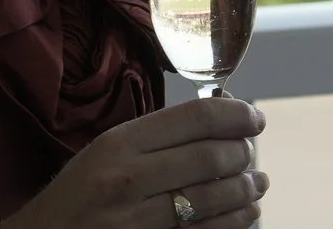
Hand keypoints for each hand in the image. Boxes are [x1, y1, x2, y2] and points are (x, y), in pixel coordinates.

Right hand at [1, 96, 268, 228]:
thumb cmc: (75, 195)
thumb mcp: (103, 152)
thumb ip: (153, 137)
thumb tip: (215, 121)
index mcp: (119, 143)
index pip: (194, 118)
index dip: (235, 115)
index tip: (254, 118)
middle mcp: (130, 178)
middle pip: (209, 157)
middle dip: (242, 153)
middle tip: (251, 152)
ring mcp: (140, 220)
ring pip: (213, 198)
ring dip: (245, 189)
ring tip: (257, 182)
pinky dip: (235, 222)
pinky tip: (247, 213)